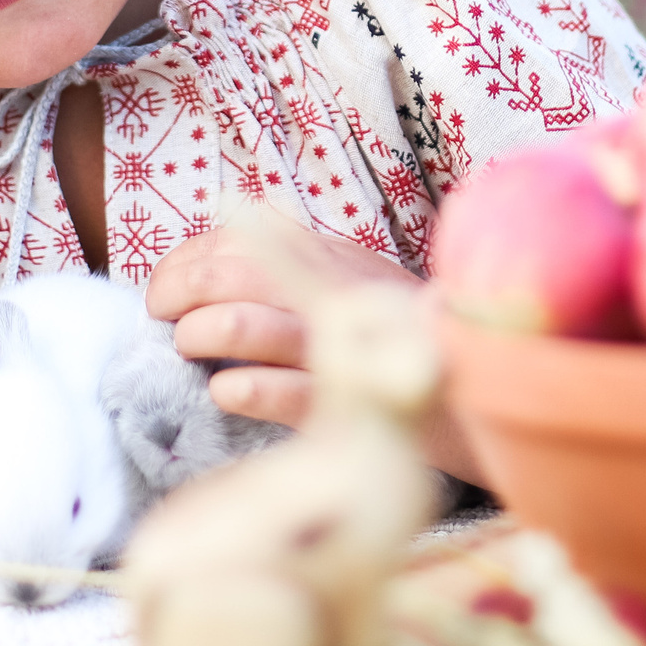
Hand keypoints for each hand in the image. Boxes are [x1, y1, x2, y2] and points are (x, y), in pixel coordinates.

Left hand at [145, 226, 421, 426]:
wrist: (482, 390)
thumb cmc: (404, 341)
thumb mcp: (357, 283)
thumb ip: (302, 269)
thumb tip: (216, 275)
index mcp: (328, 259)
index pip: (234, 241)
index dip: (183, 261)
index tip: (163, 289)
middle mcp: (329, 293)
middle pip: (227, 276)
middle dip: (176, 294)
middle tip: (164, 322)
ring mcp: (337, 348)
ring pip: (244, 326)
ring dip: (202, 336)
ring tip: (193, 353)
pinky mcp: (346, 404)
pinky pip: (282, 392)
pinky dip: (244, 388)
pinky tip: (226, 392)